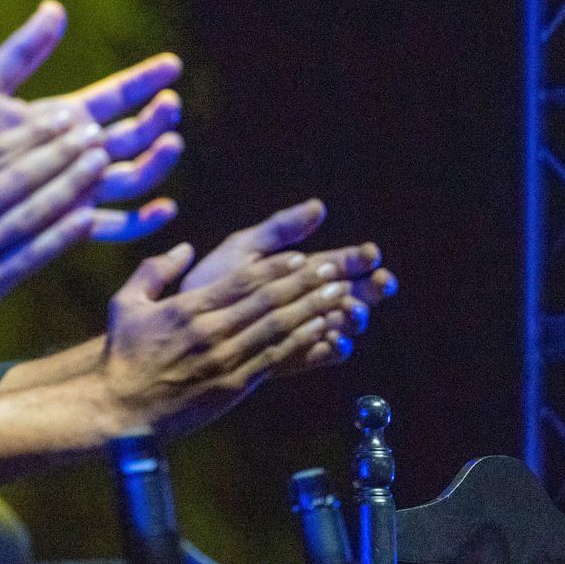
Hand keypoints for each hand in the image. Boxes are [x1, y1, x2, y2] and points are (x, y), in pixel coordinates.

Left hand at [0, 0, 183, 240]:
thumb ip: (23, 50)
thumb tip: (56, 8)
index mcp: (68, 118)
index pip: (118, 95)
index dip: (145, 79)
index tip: (172, 64)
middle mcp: (82, 153)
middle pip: (134, 136)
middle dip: (156, 119)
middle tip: (168, 104)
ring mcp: (83, 187)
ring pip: (135, 177)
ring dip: (159, 161)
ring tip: (171, 142)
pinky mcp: (75, 222)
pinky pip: (120, 227)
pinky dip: (146, 221)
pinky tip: (166, 206)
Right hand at [0, 110, 108, 325]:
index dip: (31, 134)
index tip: (64, 117)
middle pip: (18, 178)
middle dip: (61, 153)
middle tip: (95, 132)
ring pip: (31, 213)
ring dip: (71, 186)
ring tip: (101, 162)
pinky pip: (31, 256)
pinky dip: (61, 236)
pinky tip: (89, 216)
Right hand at [98, 235, 364, 438]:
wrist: (117, 408)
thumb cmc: (121, 355)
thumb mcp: (125, 304)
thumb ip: (155, 272)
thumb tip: (184, 248)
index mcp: (187, 308)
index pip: (242, 281)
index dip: (277, 266)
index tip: (303, 255)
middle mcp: (210, 331)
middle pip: (268, 300)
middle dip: (306, 282)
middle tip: (336, 267)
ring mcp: (225, 359)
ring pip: (278, 328)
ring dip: (313, 308)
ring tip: (341, 294)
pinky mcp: (234, 385)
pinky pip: (276, 359)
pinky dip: (303, 343)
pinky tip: (325, 331)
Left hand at [179, 199, 396, 372]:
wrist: (183, 329)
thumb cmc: (211, 283)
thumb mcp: (244, 248)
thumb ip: (280, 229)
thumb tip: (319, 206)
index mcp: (304, 272)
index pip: (344, 263)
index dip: (361, 258)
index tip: (370, 254)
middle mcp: (311, 301)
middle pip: (357, 294)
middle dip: (373, 288)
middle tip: (381, 283)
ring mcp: (307, 329)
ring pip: (346, 324)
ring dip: (355, 316)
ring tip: (351, 309)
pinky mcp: (297, 357)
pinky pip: (326, 354)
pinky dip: (336, 346)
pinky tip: (335, 337)